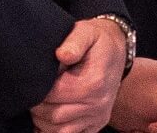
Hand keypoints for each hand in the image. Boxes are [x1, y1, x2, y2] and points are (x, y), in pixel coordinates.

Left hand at [29, 17, 125, 132]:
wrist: (117, 50)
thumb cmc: (96, 42)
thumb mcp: (86, 32)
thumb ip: (74, 41)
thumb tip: (62, 54)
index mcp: (94, 82)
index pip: (53, 96)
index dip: (39, 90)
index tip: (40, 79)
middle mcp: (99, 103)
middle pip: (53, 116)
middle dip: (39, 105)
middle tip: (40, 90)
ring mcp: (99, 116)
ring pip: (58, 130)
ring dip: (45, 119)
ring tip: (47, 100)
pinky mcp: (97, 124)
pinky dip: (56, 130)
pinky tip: (55, 113)